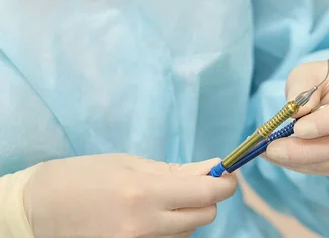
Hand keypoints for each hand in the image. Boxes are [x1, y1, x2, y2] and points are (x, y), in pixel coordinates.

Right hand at [23, 154, 236, 237]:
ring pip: (188, 232)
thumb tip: (212, 169)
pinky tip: (152, 217)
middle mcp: (146, 225)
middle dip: (207, 199)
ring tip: (163, 201)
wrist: (35, 212)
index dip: (225, 183)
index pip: (207, 194)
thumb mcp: (127, 163)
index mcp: (145, 193)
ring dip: (187, 216)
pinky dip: (170, 229)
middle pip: (204, 217)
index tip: (227, 175)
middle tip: (194, 185)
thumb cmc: (79, 177)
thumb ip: (174, 170)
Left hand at [264, 61, 328, 176]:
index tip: (296, 129)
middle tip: (273, 149)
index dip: (326, 123)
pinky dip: (306, 166)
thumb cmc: (325, 80)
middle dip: (307, 150)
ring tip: (271, 153)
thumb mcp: (309, 72)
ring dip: (301, 161)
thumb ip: (302, 89)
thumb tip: (298, 115)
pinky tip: (286, 158)